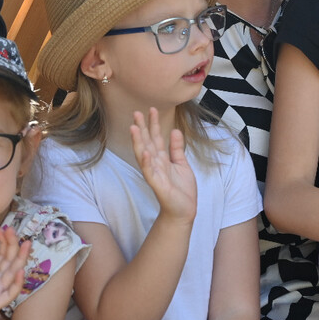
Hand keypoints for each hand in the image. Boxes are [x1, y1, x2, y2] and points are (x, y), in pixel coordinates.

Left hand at [0, 225, 31, 319]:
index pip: (2, 255)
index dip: (3, 242)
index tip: (1, 228)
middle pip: (9, 260)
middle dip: (12, 245)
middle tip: (12, 229)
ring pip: (13, 273)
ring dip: (20, 259)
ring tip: (25, 244)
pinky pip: (9, 293)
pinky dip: (16, 283)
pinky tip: (19, 271)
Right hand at [130, 108, 197, 223]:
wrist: (184, 210)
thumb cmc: (181, 189)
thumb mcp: (181, 164)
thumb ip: (176, 148)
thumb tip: (174, 131)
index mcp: (161, 159)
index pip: (155, 138)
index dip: (153, 124)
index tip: (151, 109)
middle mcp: (155, 164)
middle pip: (146, 143)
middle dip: (142, 128)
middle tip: (136, 112)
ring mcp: (154, 174)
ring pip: (144, 155)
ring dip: (138, 142)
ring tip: (134, 128)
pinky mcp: (157, 185)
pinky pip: (150, 172)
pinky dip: (147, 162)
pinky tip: (145, 152)